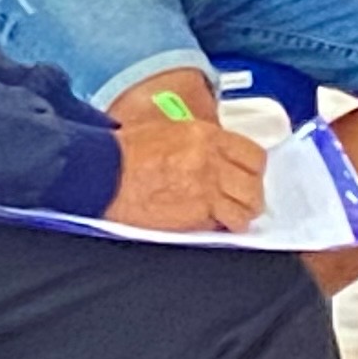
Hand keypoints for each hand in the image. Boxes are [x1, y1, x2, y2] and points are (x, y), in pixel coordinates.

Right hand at [106, 100, 265, 233]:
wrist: (103, 173)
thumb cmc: (124, 152)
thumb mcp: (168, 132)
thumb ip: (197, 143)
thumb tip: (212, 155)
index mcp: (206, 136)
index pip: (253, 155)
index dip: (253, 169)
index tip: (246, 175)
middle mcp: (212, 162)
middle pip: (254, 183)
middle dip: (251, 194)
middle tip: (242, 199)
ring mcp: (206, 189)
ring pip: (246, 208)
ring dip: (241, 214)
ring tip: (231, 217)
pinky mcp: (196, 214)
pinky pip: (224, 224)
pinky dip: (223, 226)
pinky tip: (214, 224)